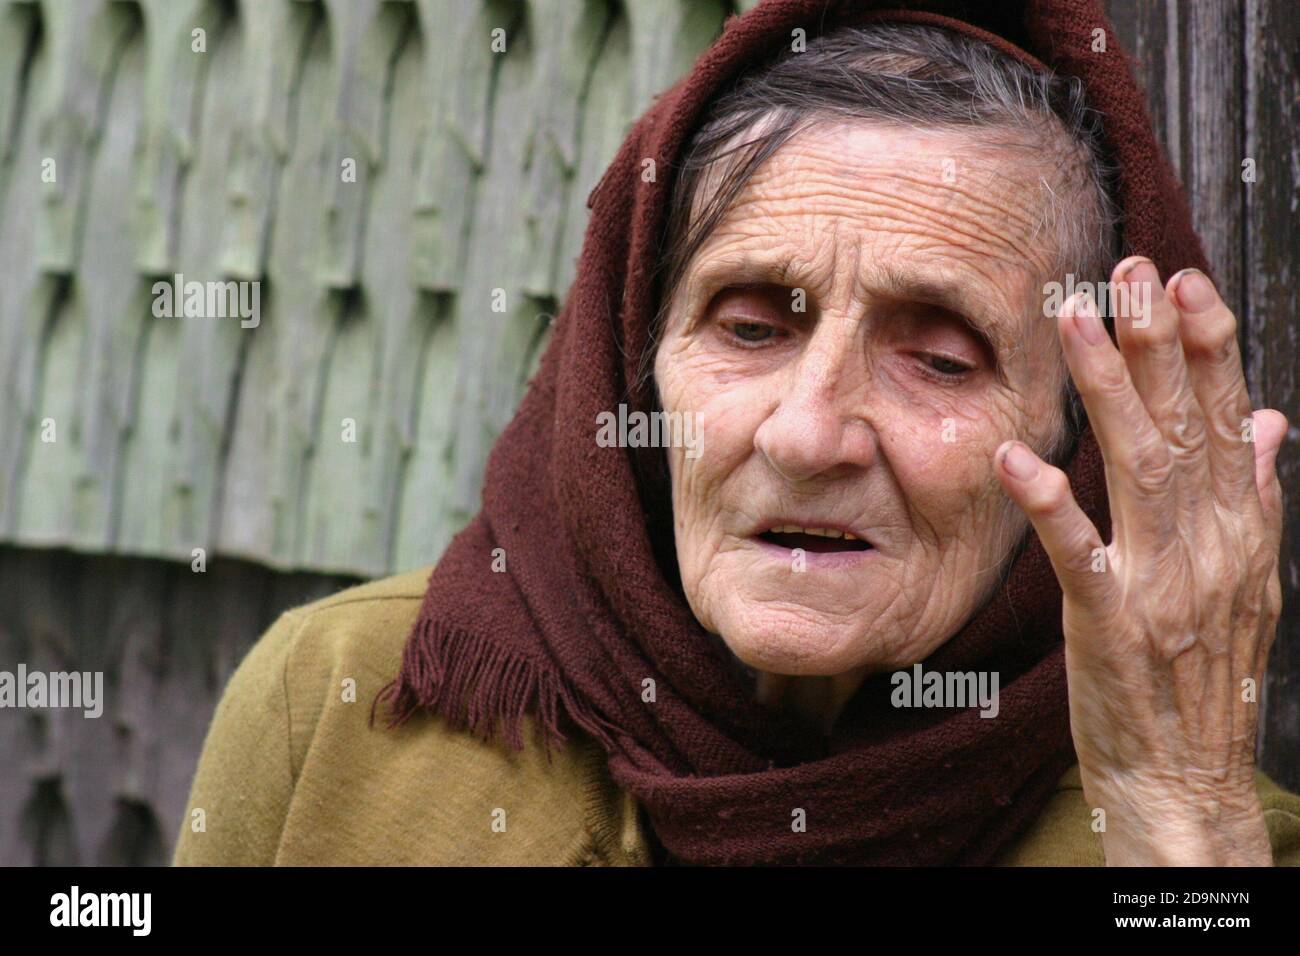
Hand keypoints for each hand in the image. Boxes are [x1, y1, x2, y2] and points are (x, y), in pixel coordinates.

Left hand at [994, 257, 1287, 865]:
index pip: (1230, 420)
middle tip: (1131, 270)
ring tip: (1076, 321)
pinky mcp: (1111, 623)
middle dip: (1160, 343)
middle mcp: (1214, 547)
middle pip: (1187, 427)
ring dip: (1109, 391)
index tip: (1186, 281)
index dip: (1209, 348)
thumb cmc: (1203, 677)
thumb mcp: (1249, 581)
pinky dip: (1049, 503)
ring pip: (1139, 469)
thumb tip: (1275, 421)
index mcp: (1244, 531)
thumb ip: (1256, 495)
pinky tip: (1018, 455)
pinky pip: (1079, 553)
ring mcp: (1165, 584)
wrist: (1186, 778)